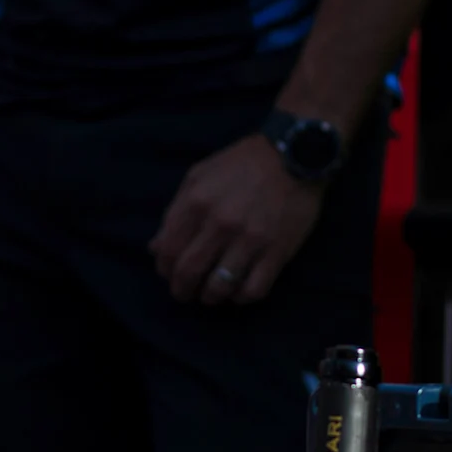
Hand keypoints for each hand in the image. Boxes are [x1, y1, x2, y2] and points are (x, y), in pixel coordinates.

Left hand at [148, 129, 327, 305]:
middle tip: (185, 292)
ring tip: (211, 294)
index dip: (164, 269)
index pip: (169, 251)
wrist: (295, 154)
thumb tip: (155, 248)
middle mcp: (221, 224)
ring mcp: (251, 240)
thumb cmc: (242, 163)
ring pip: (220, 287)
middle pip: (189, 273)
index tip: (169, 273)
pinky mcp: (277, 252)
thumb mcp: (199, 175)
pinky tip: (238, 291)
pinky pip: (253, 290)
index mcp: (197, 202)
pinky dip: (241, 298)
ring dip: (210, 297)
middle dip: (182, 290)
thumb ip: (175, 211)